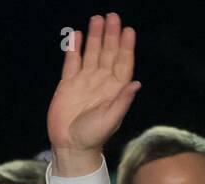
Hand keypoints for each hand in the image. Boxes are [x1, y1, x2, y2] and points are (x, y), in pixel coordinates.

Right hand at [48, 13, 139, 174]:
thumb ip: (122, 100)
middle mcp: (101, 82)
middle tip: (113, 17)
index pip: (123, 63)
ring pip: (91, 53)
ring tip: (97, 19)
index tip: (129, 30)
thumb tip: (136, 83)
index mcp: (115, 90)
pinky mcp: (68, 83)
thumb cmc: (94, 136)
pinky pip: (72, 61)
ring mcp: (85, 81)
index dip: (126, 47)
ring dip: (95, 37)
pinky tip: (78, 35)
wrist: (71, 145)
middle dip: (111, 35)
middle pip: (108, 53)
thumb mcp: (111, 119)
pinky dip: (75, 48)